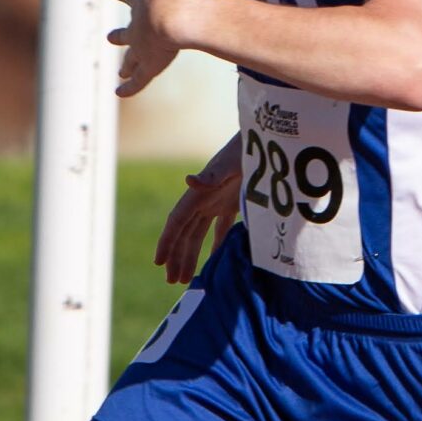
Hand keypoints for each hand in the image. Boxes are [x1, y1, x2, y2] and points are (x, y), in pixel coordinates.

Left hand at [105, 0, 202, 98]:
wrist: (173, 17)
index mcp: (143, 4)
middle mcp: (137, 27)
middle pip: (126, 33)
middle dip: (119, 36)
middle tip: (110, 37)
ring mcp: (141, 48)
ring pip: (131, 59)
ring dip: (126, 66)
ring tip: (120, 72)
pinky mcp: (148, 65)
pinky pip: (137, 80)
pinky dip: (129, 87)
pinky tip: (119, 92)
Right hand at [153, 157, 240, 284]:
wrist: (264, 140)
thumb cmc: (244, 150)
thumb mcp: (229, 163)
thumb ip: (211, 175)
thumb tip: (188, 180)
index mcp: (198, 194)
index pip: (177, 221)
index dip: (166, 242)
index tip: (158, 261)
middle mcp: (202, 200)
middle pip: (184, 233)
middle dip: (176, 256)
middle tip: (171, 281)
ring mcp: (215, 202)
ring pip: (197, 234)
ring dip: (190, 254)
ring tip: (185, 278)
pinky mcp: (230, 203)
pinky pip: (219, 229)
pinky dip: (216, 245)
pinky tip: (215, 262)